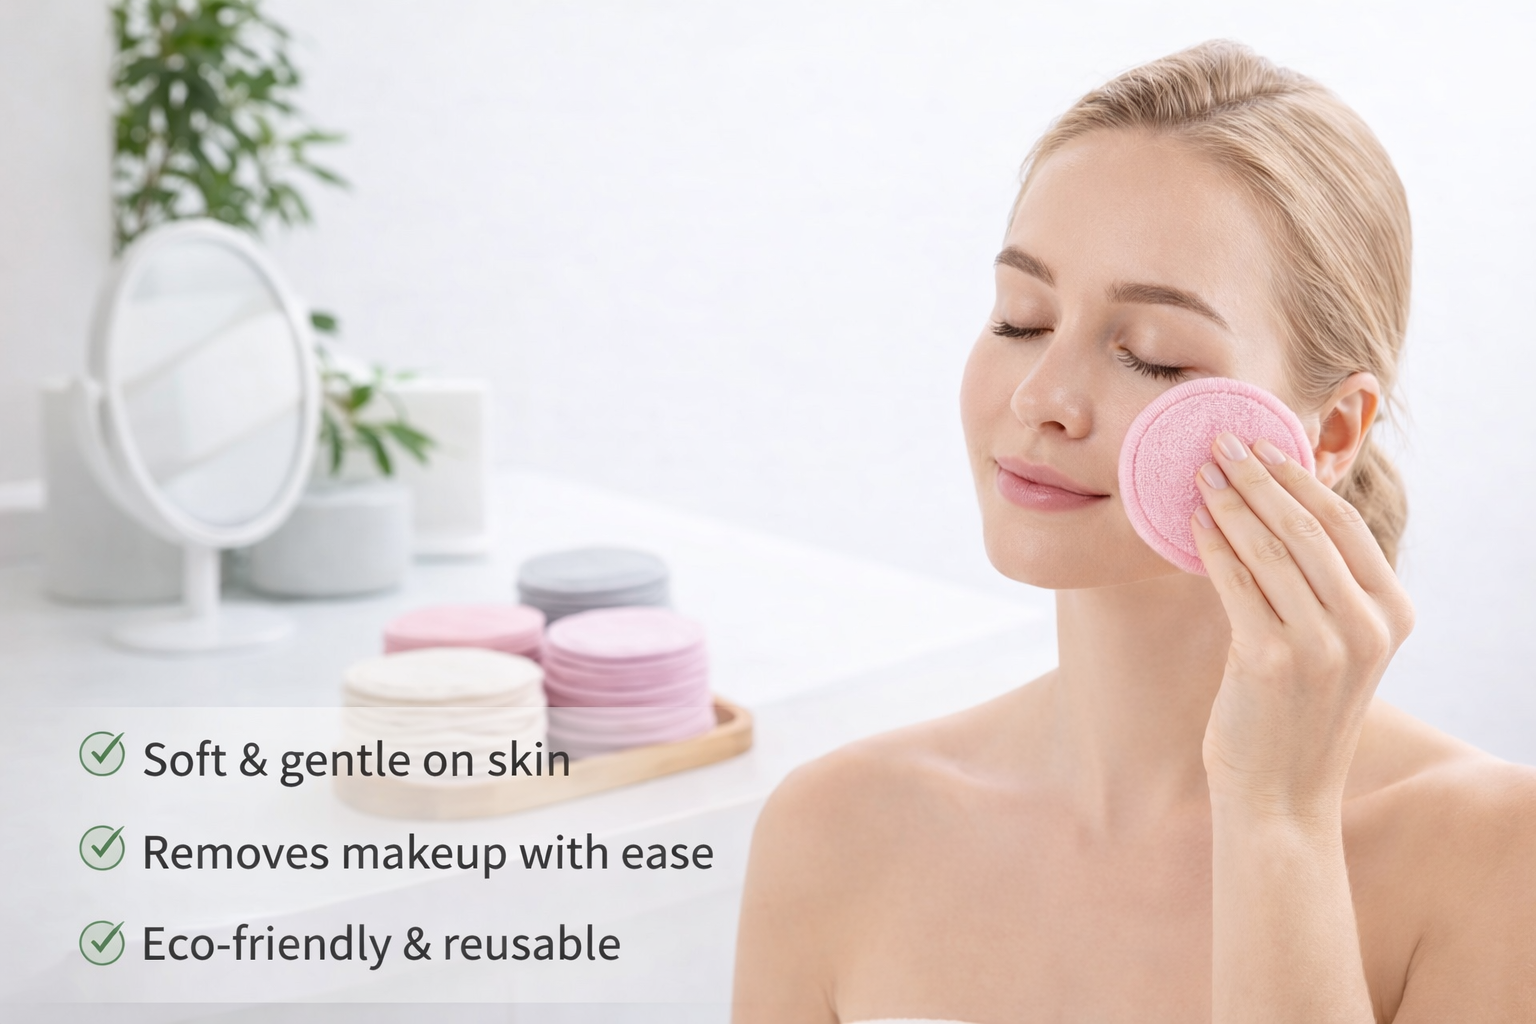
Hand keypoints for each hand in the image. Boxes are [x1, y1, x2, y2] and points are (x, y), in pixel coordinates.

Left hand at [1191, 432, 1414, 823]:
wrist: (1281, 797)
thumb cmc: (1296, 714)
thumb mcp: (1333, 645)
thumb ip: (1322, 585)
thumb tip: (1274, 505)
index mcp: (1392, 614)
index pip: (1344, 524)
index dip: (1299, 478)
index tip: (1262, 445)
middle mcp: (1367, 626)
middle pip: (1305, 526)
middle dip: (1258, 476)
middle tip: (1219, 443)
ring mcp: (1323, 644)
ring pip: (1268, 547)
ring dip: (1228, 501)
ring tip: (1199, 473)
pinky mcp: (1271, 660)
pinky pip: (1234, 582)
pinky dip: (1209, 544)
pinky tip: (1190, 522)